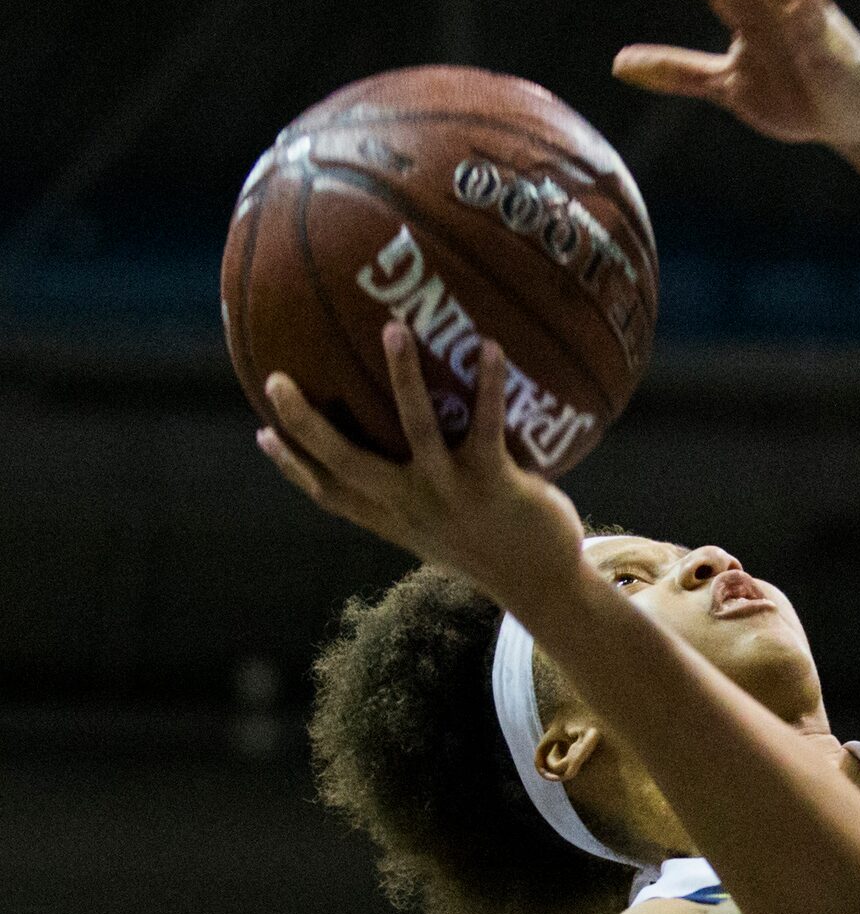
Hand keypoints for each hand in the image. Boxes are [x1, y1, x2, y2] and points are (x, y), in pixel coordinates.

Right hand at [256, 324, 586, 610]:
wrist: (543, 586)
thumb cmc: (492, 546)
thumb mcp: (444, 530)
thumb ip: (417, 501)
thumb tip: (409, 465)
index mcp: (394, 518)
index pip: (330, 494)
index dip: (293, 467)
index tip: (261, 433)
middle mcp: (411, 505)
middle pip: (345, 462)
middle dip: (305, 423)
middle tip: (274, 379)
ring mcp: (450, 493)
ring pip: (415, 427)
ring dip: (403, 376)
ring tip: (393, 328)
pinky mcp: (492, 483)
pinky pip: (485, 424)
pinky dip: (488, 384)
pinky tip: (490, 346)